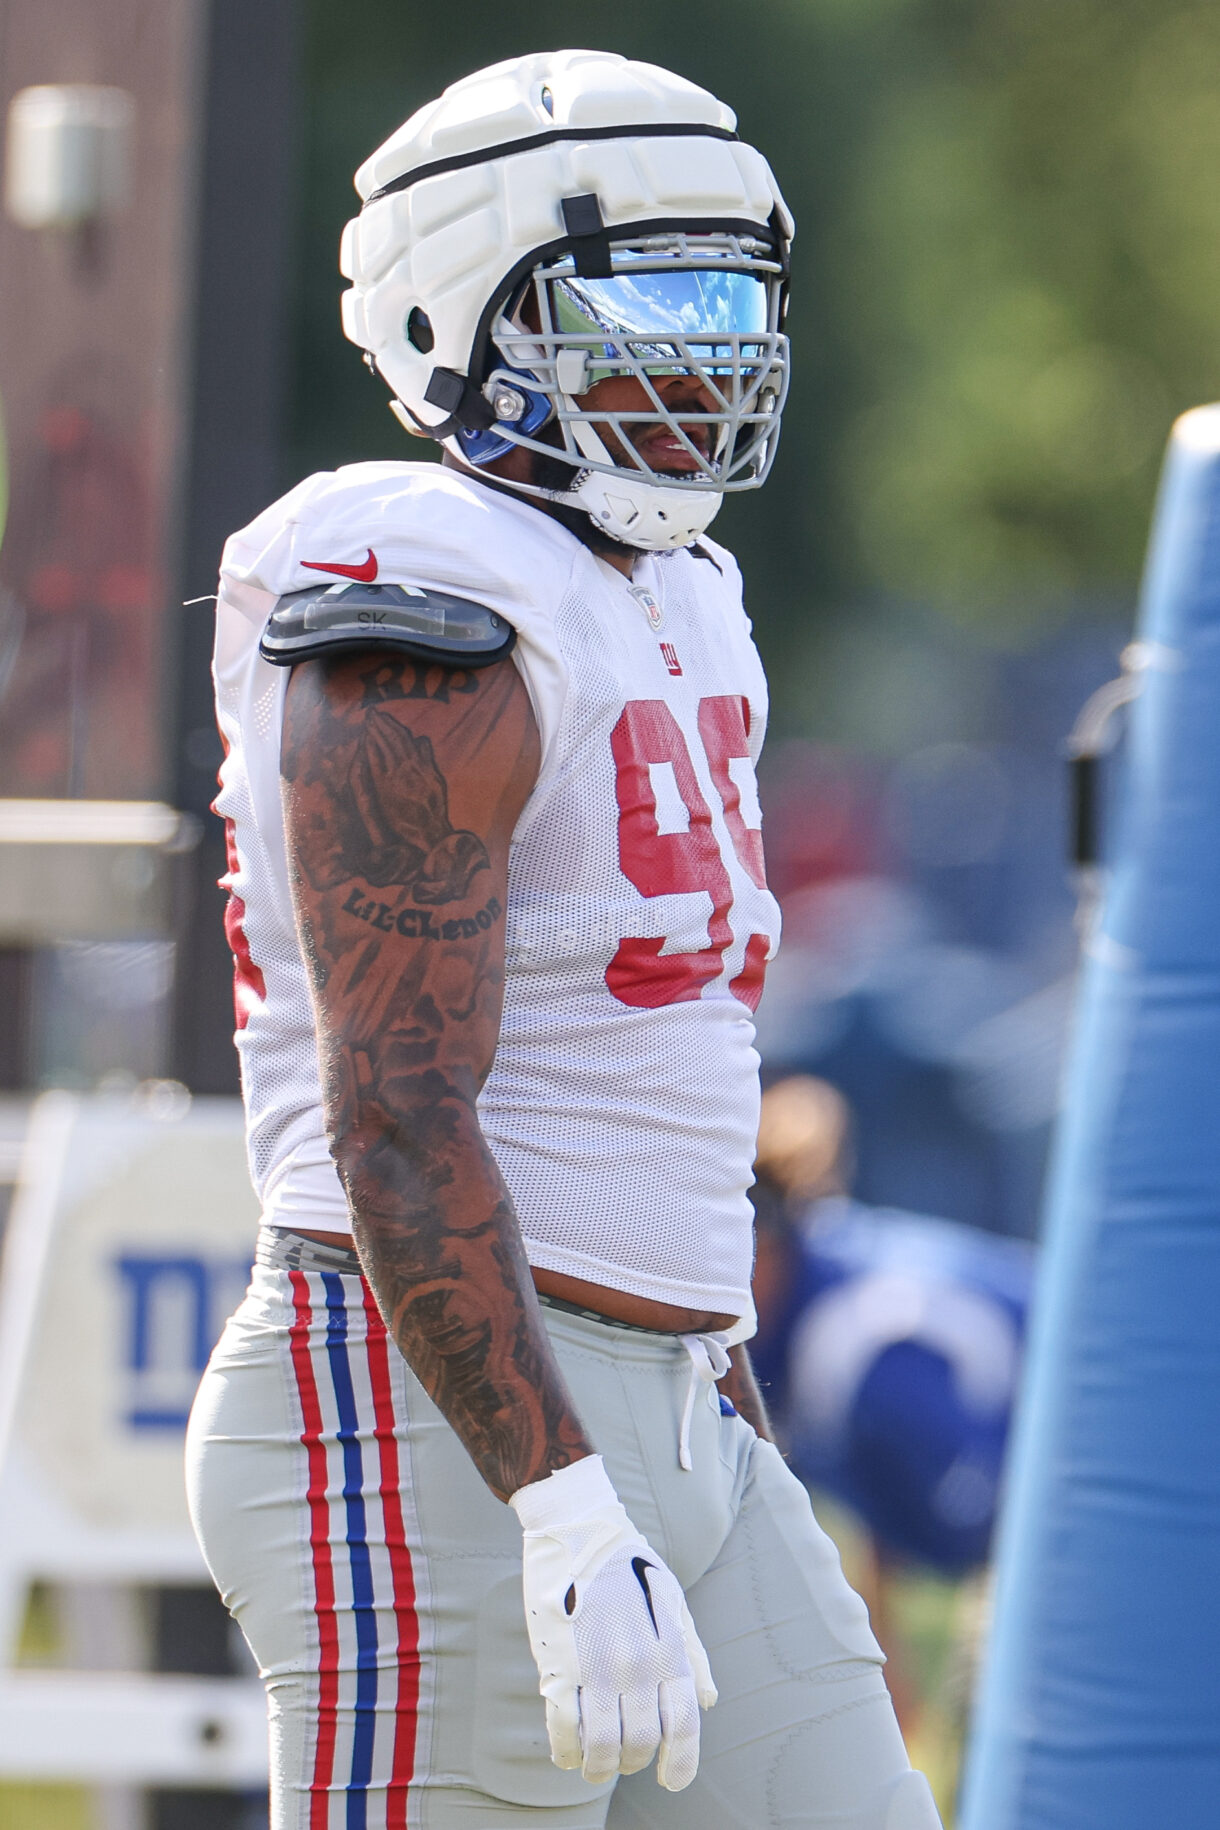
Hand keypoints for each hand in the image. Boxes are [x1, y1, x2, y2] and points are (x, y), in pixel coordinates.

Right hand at [509, 1455, 716, 1789]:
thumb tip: (708, 1701)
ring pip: (603, 1745)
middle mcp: (638, 1663)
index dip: (681, 1764)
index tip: (672, 1781)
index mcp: (669, 1649)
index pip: (684, 1725)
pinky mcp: (558, 1661)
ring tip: (593, 1768)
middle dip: (633, 1762)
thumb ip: (691, 1654)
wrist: (578, 1525)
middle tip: (622, 1760)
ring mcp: (597, 1665)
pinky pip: (564, 1726)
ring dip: (598, 1767)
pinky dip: (566, 1750)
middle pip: (642, 1743)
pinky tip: (567, 1753)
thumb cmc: (629, 1563)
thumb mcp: (672, 1601)